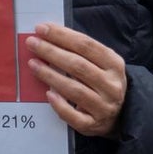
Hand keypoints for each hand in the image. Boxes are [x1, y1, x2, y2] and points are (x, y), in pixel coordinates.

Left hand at [25, 23, 126, 137]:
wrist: (120, 115)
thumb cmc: (102, 82)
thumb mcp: (101, 64)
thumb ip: (80, 51)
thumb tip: (48, 36)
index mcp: (114, 65)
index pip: (86, 45)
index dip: (62, 35)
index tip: (41, 29)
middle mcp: (112, 86)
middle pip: (78, 65)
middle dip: (51, 52)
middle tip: (32, 43)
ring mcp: (104, 107)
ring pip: (74, 89)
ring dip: (50, 75)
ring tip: (32, 64)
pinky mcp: (93, 125)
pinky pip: (73, 116)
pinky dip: (59, 105)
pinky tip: (48, 94)